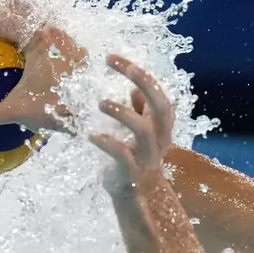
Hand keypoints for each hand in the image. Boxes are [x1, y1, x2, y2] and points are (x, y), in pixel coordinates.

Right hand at [0, 0, 87, 134]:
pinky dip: (33, 20)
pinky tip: (26, 29)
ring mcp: (64, 37)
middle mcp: (52, 32)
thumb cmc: (58, 107)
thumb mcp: (19, 112)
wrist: (97, 109)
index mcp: (36, 40)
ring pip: (37, 12)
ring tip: (0, 0)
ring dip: (17, 5)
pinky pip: (49, 26)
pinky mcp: (73, 47)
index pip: (1, 19)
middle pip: (19, 5)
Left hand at [89, 54, 174, 194]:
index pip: (156, 91)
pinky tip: (91, 136)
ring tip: (100, 103)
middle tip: (113, 65)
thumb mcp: (139, 130)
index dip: (138, 71)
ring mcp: (148, 155)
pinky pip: (123, 155)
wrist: (135, 195)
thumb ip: (139, 110)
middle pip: (159, 105)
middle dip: (140, 80)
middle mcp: (160, 137)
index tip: (112, 57)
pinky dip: (107, 143)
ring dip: (122, 113)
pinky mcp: (132, 173)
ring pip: (143, 130)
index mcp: (162, 123)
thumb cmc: (134, 155)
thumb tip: (133, 90)